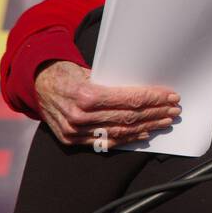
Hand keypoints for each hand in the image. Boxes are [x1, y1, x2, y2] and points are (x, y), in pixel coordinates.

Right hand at [34, 61, 180, 149]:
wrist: (38, 84)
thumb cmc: (68, 73)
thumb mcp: (90, 70)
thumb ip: (114, 82)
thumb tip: (147, 88)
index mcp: (86, 95)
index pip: (131, 100)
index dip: (154, 99)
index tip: (171, 96)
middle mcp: (80, 116)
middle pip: (129, 117)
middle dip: (156, 113)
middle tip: (174, 109)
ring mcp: (75, 131)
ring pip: (121, 131)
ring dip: (147, 126)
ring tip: (164, 121)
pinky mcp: (72, 140)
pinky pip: (107, 142)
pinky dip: (128, 138)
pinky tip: (145, 133)